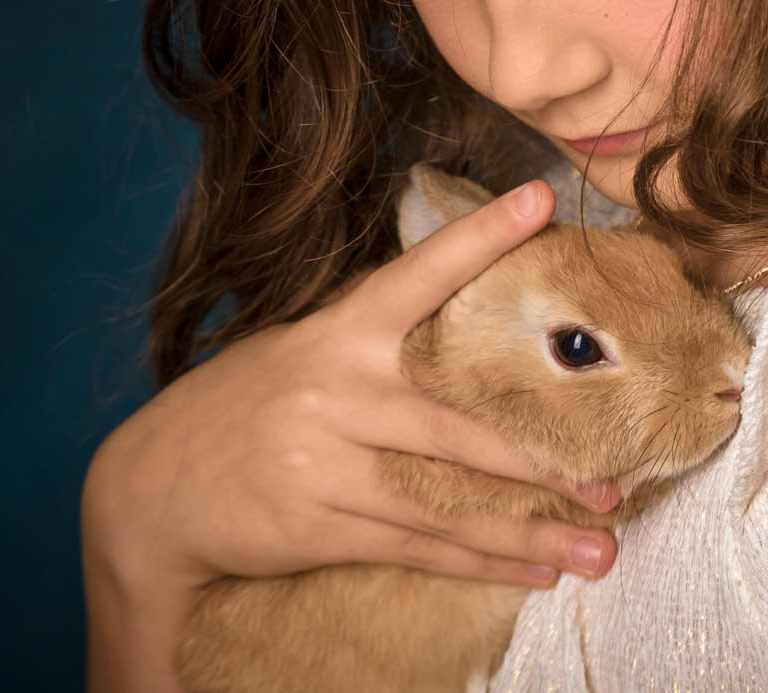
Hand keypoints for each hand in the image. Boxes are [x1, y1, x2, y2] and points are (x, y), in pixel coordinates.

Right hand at [82, 177, 620, 604]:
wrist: (151, 489)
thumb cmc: (244, 409)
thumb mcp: (298, 354)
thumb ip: (373, 344)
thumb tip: (468, 329)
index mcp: (337, 333)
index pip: (418, 273)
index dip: (479, 235)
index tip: (539, 198)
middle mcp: (337, 391)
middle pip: (460, 426)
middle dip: (544, 459)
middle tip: (616, 474)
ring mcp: (325, 461)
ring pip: (448, 503)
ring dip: (530, 530)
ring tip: (601, 545)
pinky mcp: (318, 524)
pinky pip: (418, 546)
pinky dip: (481, 562)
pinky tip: (533, 570)